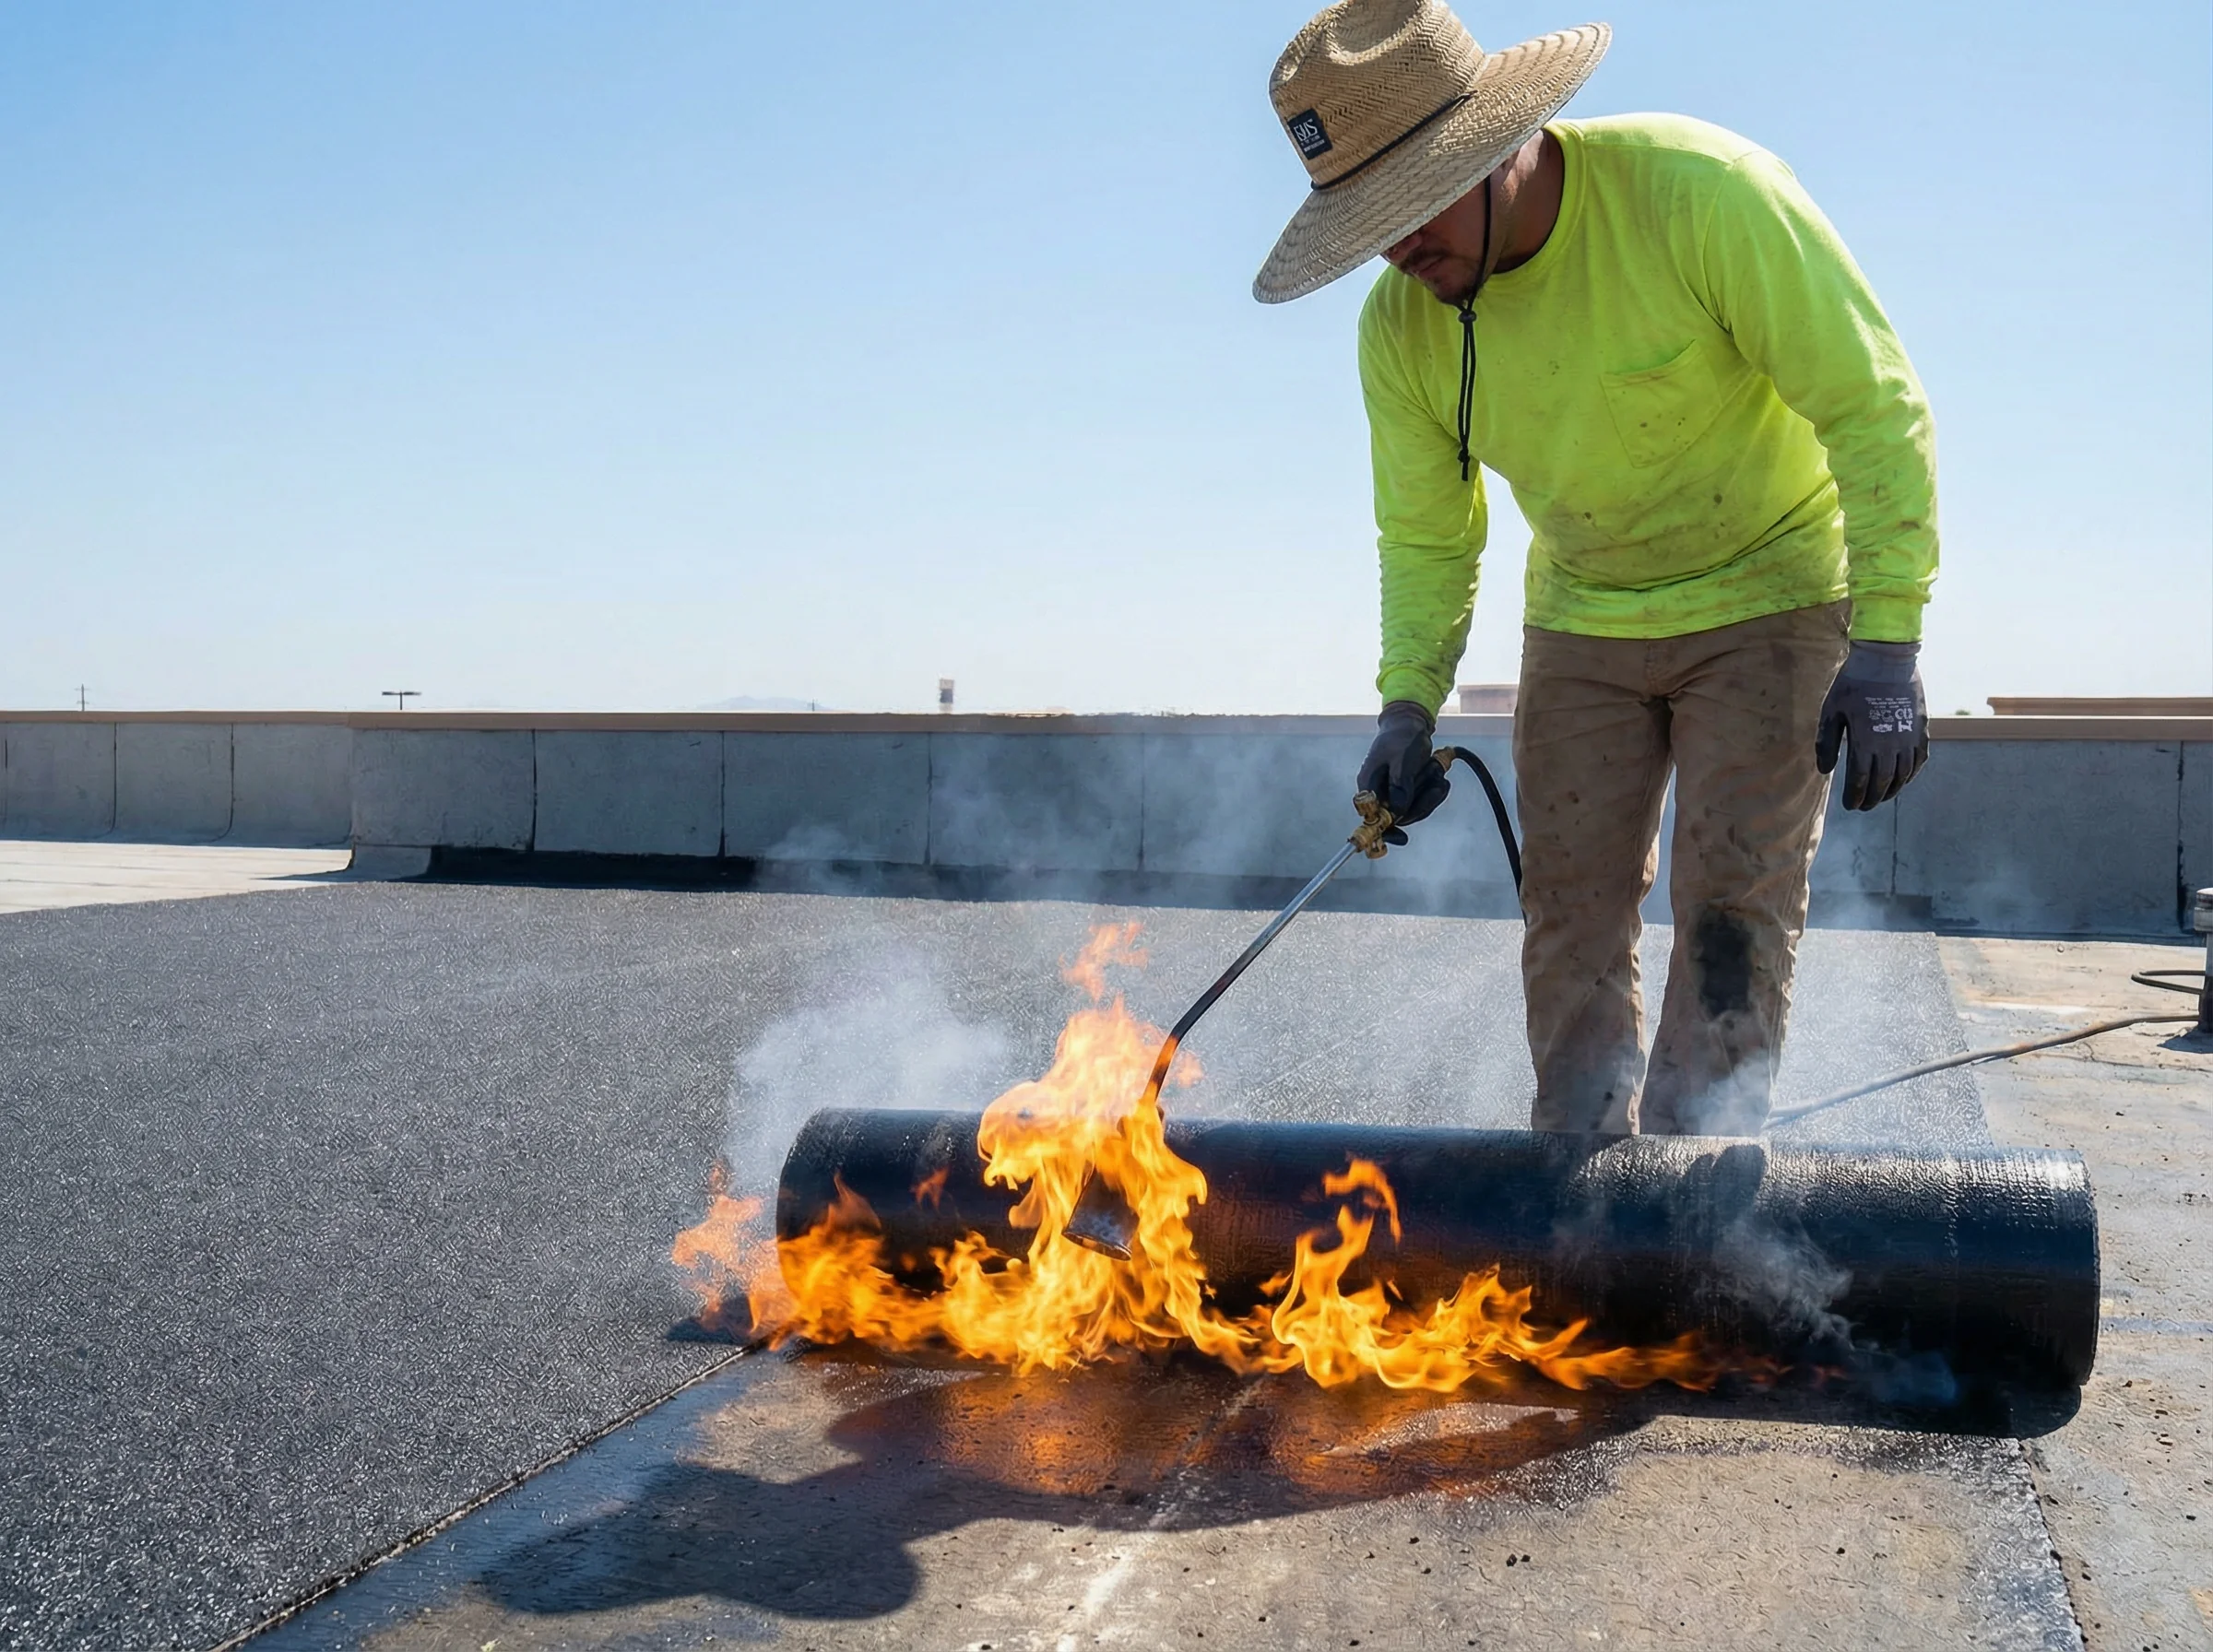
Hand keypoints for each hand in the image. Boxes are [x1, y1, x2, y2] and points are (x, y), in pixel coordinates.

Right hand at [1356, 700, 1450, 842]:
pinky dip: (1433, 792)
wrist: (1411, 722)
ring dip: (1429, 796)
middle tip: (1436, 785)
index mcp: (1369, 784)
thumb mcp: (1401, 759)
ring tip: (1438, 775)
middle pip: (1397, 816)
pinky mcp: (1406, 789)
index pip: (1372, 815)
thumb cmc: (1401, 737)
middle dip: (1420, 804)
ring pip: (1412, 809)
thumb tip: (1398, 812)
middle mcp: (1379, 791)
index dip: (1385, 830)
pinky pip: (1421, 800)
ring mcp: (1393, 791)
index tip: (1401, 838)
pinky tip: (1441, 778)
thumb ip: (1400, 785)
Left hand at [1815, 641, 1928, 809]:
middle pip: (1883, 782)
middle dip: (1873, 798)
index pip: (1861, 780)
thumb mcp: (1831, 710)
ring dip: (1892, 790)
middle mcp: (1891, 743)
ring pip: (1903, 774)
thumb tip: (1825, 771)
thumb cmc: (1853, 684)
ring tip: (1881, 797)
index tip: (1850, 805)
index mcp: (1866, 741)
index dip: (1856, 796)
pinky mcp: (1922, 728)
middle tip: (1864, 807)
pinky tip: (1902, 779)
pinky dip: (1911, 774)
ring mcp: (1909, 736)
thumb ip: (1827, 742)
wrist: (1886, 659)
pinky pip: (1919, 759)